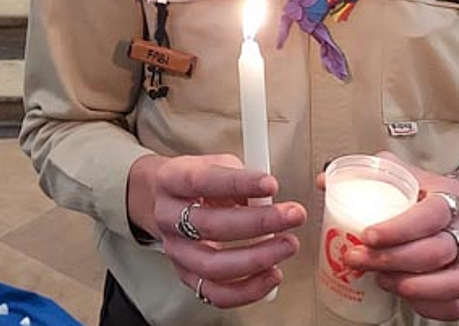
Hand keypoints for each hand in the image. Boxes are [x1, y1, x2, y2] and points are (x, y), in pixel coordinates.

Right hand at [128, 153, 305, 308]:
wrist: (166, 200)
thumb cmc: (199, 182)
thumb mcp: (216, 165)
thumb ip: (242, 179)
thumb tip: (271, 200)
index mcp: (172, 179)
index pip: (203, 181)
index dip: (239, 183)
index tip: (271, 185)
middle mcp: (168, 217)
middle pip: (211, 226)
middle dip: (258, 223)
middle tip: (292, 215)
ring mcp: (176, 250)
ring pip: (213, 265)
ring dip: (257, 258)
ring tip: (287, 245)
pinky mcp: (186, 276)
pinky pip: (216, 294)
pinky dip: (248, 289)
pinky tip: (272, 274)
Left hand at [327, 153, 458, 321]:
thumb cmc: (425, 193)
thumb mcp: (401, 174)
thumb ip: (366, 174)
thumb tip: (324, 182)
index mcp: (451, 196)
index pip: (431, 214)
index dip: (400, 229)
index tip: (367, 236)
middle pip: (437, 251)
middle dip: (392, 260)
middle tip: (358, 259)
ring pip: (453, 282)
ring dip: (411, 286)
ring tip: (381, 280)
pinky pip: (457, 304)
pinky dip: (429, 305)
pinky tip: (403, 295)